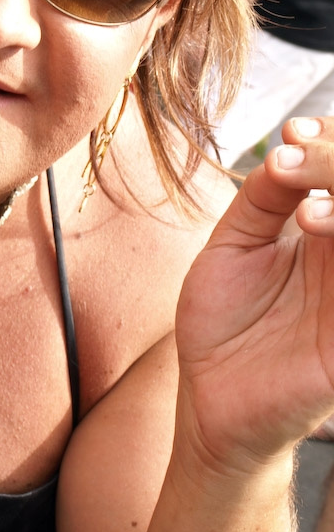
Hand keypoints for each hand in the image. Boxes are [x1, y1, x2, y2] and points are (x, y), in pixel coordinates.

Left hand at [175, 116, 333, 467]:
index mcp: (326, 232)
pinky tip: (315, 224)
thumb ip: (263, 199)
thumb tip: (288, 148)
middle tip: (298, 153)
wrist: (209, 397)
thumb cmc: (221, 321)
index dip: (330, 143)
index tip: (293, 133)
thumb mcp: (233, 245)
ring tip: (305, 209)